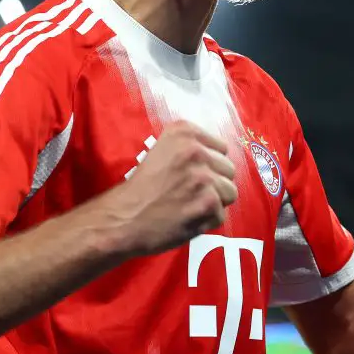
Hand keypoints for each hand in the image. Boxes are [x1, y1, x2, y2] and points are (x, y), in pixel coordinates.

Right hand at [101, 121, 237, 256]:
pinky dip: (206, 221)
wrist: (123, 217)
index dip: (209, 165)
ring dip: (214, 203)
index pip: (221, 148)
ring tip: (190, 206)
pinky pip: (221, 214)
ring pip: (230, 192)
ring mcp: (204, 176)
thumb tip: (220, 158)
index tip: (191, 175)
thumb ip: (190, 148)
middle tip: (190, 193)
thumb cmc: (141, 187)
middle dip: (215, 183)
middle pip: (228, 169)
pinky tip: (187, 218)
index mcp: (184, 131)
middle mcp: (196, 150)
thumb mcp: (162, 150)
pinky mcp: (208, 202)